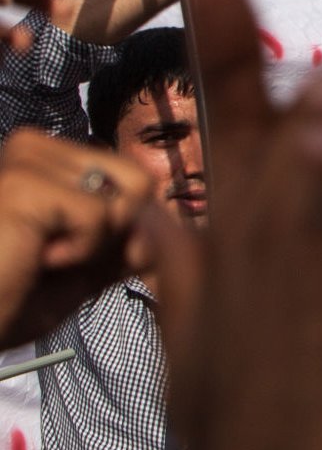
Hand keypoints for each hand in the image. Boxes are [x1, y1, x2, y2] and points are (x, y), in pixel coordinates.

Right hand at [0, 129, 154, 348]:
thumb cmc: (8, 303)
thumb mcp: (84, 268)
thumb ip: (127, 241)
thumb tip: (177, 227)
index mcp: (47, 159)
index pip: (133, 176)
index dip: (128, 228)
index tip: (75, 259)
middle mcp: (35, 146)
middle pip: (139, 179)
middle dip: (116, 235)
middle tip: (58, 260)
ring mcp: (26, 159)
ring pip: (128, 193)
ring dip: (97, 244)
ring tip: (41, 257)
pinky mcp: (22, 182)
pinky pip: (101, 214)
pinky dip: (80, 250)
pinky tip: (32, 259)